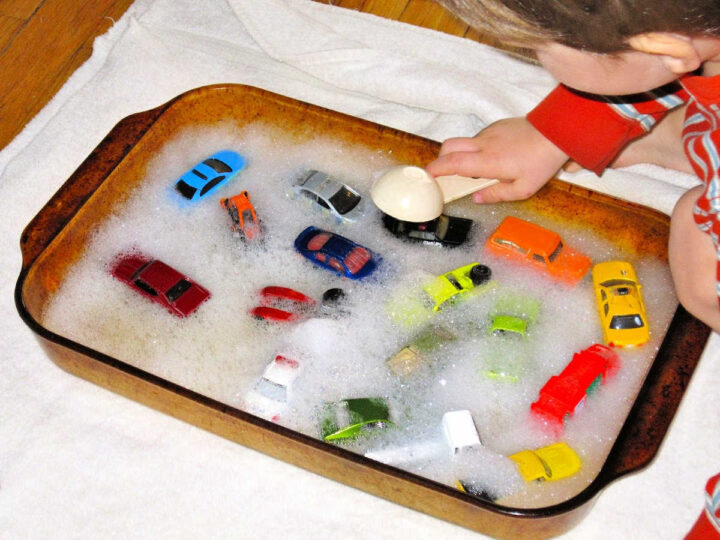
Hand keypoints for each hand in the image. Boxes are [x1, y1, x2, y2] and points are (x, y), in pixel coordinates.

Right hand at [425, 117, 569, 202]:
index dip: (435, 169)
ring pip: (465, 143)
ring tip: (481, 170)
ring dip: (464, 156)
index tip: (427, 176)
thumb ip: (496, 195)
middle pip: (448, 146)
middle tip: (447, 174)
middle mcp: (483, 144)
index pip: (452, 163)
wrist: (557, 131)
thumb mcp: (523, 189)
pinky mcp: (496, 125)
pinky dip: (478, 149)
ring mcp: (489, 132)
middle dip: (442, 160)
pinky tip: (496, 158)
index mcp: (487, 161)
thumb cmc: (541, 162)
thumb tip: (476, 197)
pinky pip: (479, 138)